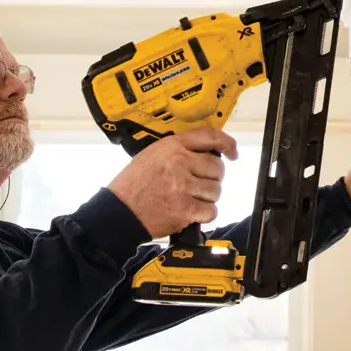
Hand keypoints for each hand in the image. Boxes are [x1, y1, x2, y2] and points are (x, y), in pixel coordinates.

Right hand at [107, 129, 238, 238]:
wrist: (119, 212)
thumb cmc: (133, 185)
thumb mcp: (152, 155)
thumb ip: (178, 151)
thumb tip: (205, 153)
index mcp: (172, 146)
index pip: (210, 136)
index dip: (227, 144)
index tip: (232, 152)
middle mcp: (179, 163)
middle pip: (217, 169)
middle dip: (211, 179)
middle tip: (196, 185)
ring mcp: (183, 186)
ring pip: (216, 191)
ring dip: (207, 198)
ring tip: (189, 199)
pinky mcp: (185, 209)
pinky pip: (211, 210)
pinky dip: (204, 214)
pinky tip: (190, 212)